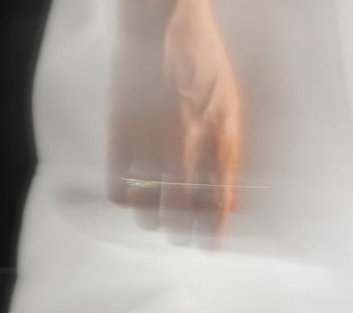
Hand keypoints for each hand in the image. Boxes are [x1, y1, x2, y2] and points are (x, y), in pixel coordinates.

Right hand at [108, 0, 242, 243]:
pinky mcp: (119, 132)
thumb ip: (231, 152)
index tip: (209, 247)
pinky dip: (124, 198)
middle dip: (182, 231)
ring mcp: (150, 138)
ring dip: (151, 220)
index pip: (218, 198)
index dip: (213, 229)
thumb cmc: (200, 62)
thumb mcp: (230, 104)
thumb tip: (234, 199)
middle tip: (179, 239)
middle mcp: (186, 140)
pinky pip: (118, 185)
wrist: (160, 25)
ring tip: (152, 222)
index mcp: (218, 133)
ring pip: (148, 204)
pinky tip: (128, 197)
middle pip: (182, 208)